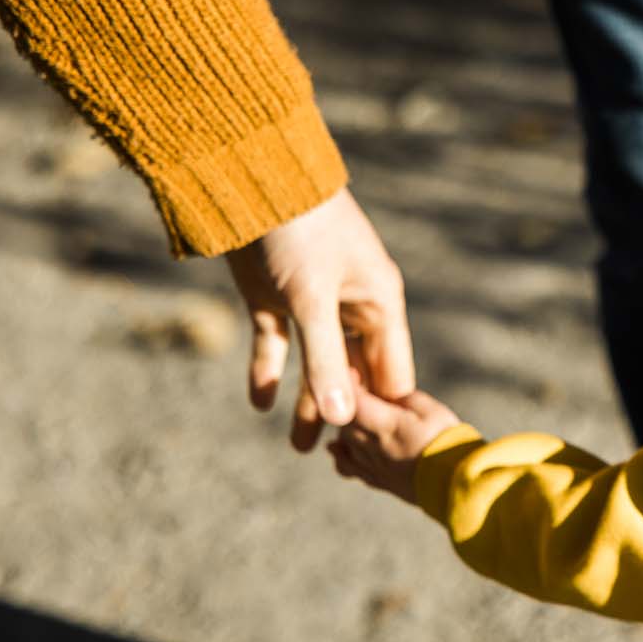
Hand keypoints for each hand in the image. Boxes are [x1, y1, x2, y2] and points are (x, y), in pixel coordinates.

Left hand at [224, 188, 412, 450]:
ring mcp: (312, 305)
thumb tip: (343, 420)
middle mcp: (351, 308)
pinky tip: (259, 403)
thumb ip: (325, 361)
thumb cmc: (297, 230)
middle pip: (354, 375)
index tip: (380, 454)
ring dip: (306, 404)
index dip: (385, 410)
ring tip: (300, 450)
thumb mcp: (311, 299)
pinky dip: (268, 372)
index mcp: (378, 304)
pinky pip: (276, 346)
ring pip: (314, 367)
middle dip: (346, 416)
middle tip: (337, 463)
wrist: (250, 178)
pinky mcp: (274, 299)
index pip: (391, 371)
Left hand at [328, 386, 462, 504]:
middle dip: (348, 405)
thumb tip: (389, 395)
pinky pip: (349, 468)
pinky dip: (340, 456)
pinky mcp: (379, 481)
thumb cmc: (449, 442)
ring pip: (344, 443)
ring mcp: (374, 465)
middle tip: (359, 393)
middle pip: (345, 422)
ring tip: (354, 415)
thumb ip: (405, 398)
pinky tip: (336, 449)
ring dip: (345, 427)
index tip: (352, 372)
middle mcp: (373, 446)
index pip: (354, 401)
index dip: (350, 384)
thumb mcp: (432, 409)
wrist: (458, 483)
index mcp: (386, 425)